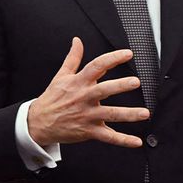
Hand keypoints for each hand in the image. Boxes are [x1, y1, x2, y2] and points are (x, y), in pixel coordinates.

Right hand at [27, 37, 149, 147]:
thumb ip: (73, 58)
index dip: (112, 58)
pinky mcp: (89, 131)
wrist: (38, 123)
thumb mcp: (60, 76)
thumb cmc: (52, 99)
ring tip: (144, 113)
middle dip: (120, 85)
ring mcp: (87, 115)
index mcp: (79, 82)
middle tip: (135, 82)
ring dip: (128, 114)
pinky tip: (136, 141)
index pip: (96, 66)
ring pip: (110, 114)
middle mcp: (84, 98)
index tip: (128, 54)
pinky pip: (108, 137)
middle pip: (104, 90)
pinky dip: (123, 140)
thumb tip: (77, 41)